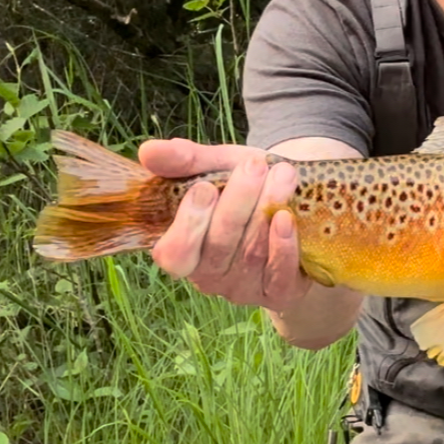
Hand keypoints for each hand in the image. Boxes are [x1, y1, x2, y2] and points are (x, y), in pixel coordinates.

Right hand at [142, 138, 312, 311]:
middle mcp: (209, 275)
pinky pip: (279, 275)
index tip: (204, 187)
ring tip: (282, 174)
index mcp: (183, 249)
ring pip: (251, 254)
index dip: (188, 224)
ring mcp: (244, 288)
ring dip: (266, 211)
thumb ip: (184, 160)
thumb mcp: (215, 167)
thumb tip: (147, 151)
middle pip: (219, 246)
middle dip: (237, 202)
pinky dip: (284, 245)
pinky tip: (287, 216)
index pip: (175, 253)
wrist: (296, 201)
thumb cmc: (244, 187)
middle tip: (254, 165)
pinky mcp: (279, 292)